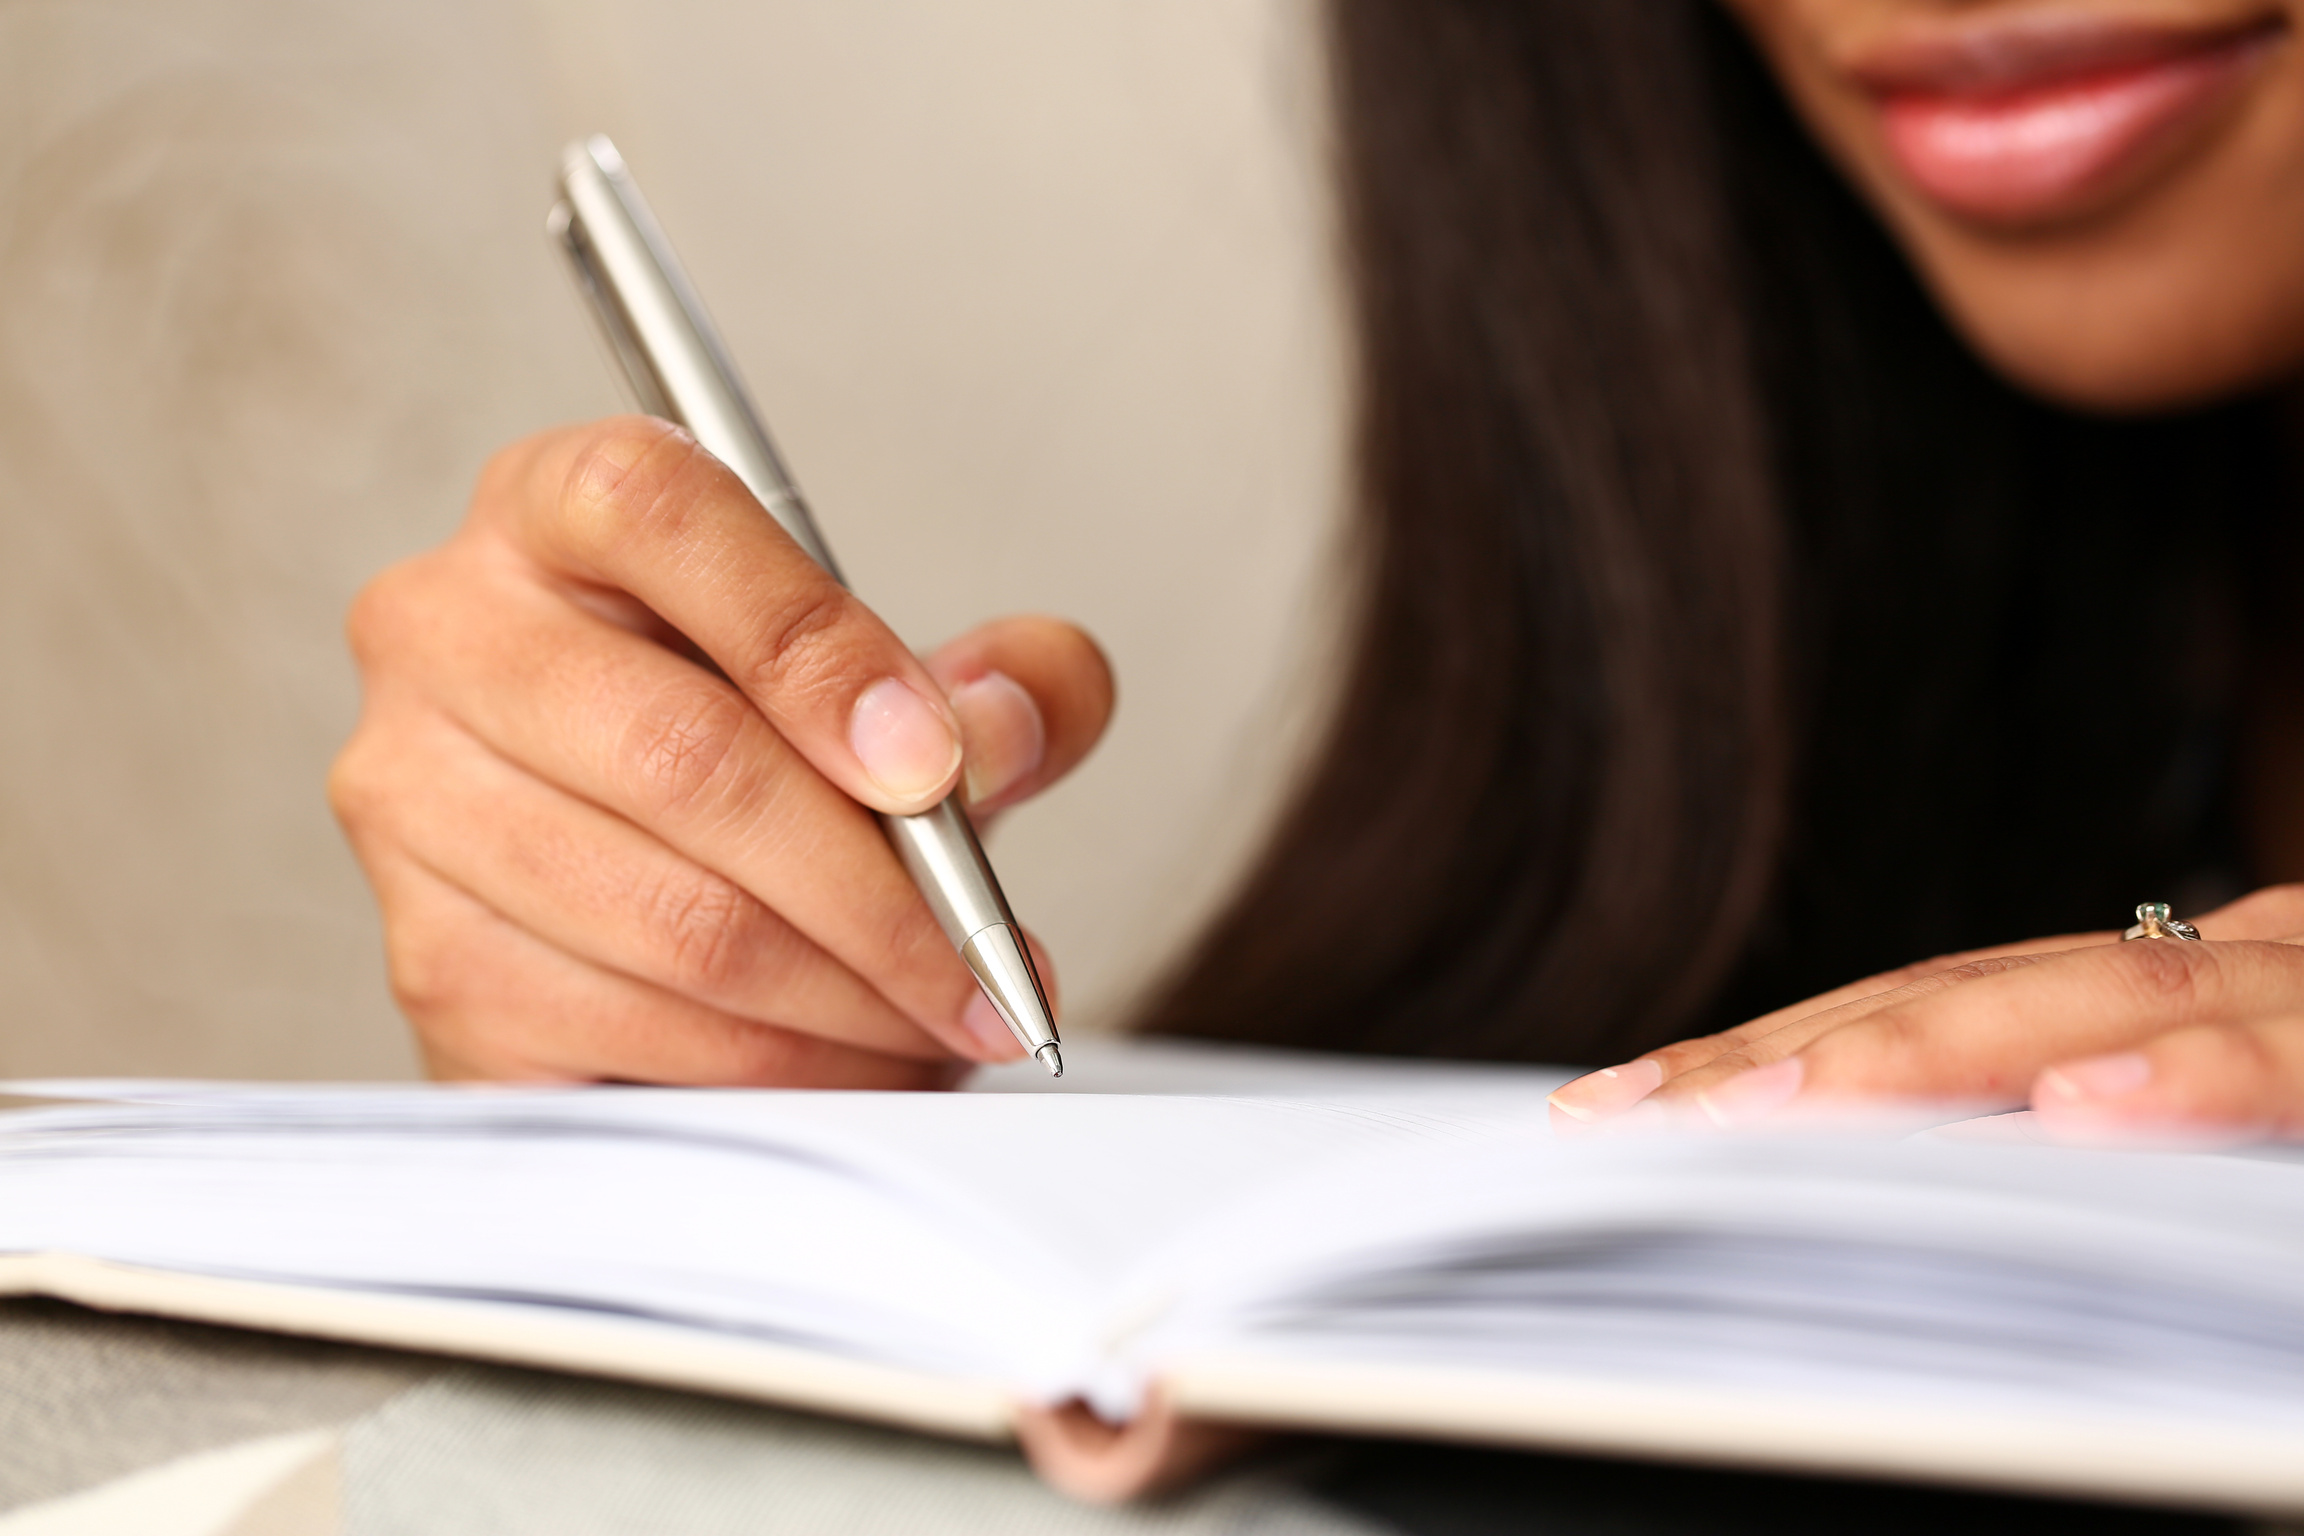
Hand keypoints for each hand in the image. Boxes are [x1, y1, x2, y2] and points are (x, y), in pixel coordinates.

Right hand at [330, 417, 1112, 1086]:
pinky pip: (635, 1036)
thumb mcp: (909, 689)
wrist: (647, 890)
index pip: (659, 514)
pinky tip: (857, 1061)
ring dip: (850, 999)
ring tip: (947, 1020)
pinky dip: (780, 1069)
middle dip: (879, 888)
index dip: (813, 645)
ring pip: (675, 922)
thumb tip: (1001, 734)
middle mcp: (447, 633)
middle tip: (991, 964)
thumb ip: (1006, 683)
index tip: (935, 768)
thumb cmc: (773, 754)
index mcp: (556, 508)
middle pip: (683, 755)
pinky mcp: (431, 960)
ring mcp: (412, 803)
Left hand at [1547, 885, 2303, 1144]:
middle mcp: (2268, 965)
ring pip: (2138, 1002)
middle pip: (1995, 992)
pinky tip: (2093, 1111)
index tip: (1620, 1110)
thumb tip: (1974, 1170)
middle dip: (1801, 1057)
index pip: (1954, 1003)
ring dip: (1941, 1056)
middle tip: (1628, 1121)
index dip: (1783, 1049)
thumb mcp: (2251, 1108)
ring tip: (1771, 1114)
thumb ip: (2138, 1115)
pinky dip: (2213, 1082)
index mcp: (2205, 986)